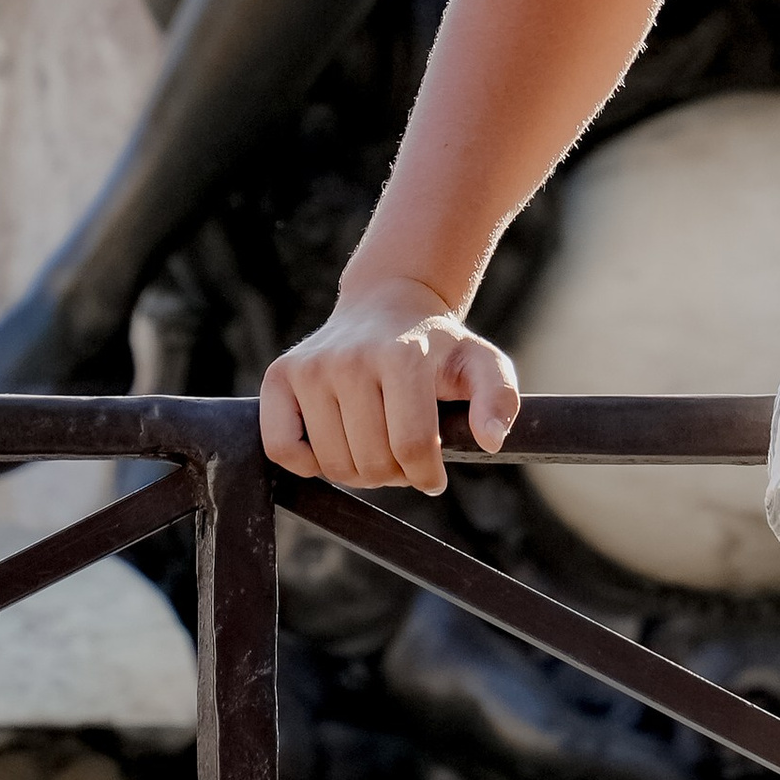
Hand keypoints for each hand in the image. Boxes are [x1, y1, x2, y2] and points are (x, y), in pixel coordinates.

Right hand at [259, 275, 520, 495]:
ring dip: (358, 471)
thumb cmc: (437, 346)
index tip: (433, 473)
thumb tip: (490, 440)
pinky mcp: (280, 376)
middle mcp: (350, 358)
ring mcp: (311, 366)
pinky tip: (334, 442)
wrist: (388, 303)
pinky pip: (282, 449)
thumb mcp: (481, 363)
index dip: (426, 475)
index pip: (412, 449)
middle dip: (395, 474)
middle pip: (372, 463)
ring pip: (331, 464)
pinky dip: (307, 463)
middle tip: (403, 452)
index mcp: (402, 356)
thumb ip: (499, 398)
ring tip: (375, 443)